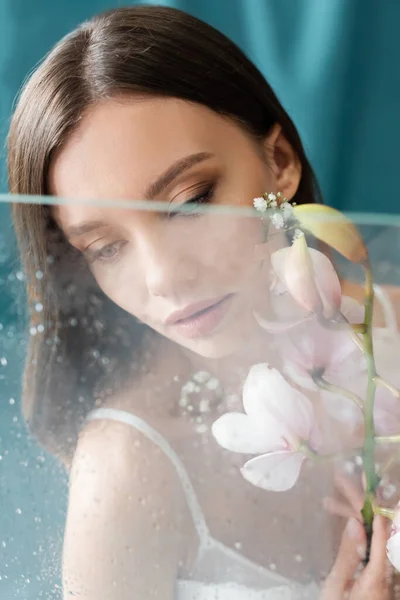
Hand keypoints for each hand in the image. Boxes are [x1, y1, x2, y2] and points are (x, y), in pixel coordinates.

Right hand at [321, 472, 391, 598]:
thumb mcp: (336, 589)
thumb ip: (348, 556)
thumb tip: (356, 523)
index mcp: (379, 574)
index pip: (383, 528)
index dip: (374, 499)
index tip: (365, 476)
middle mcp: (389, 571)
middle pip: (380, 526)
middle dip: (359, 500)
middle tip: (339, 479)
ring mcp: (388, 574)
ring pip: (377, 534)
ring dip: (356, 515)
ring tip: (329, 501)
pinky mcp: (382, 576)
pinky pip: (376, 546)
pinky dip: (361, 532)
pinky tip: (345, 523)